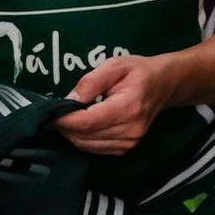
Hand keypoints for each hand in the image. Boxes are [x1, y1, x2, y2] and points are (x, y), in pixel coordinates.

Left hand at [55, 54, 173, 154]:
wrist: (164, 84)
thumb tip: (69, 101)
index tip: (49, 113)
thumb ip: (91, 82)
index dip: (65, 120)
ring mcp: (129, 142)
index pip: (88, 122)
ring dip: (73, 134)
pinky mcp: (126, 148)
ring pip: (87, 145)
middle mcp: (130, 130)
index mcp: (128, 107)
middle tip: (55, 113)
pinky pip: (94, 149)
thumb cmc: (139, 71)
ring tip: (68, 117)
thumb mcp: (114, 65)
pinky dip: (83, 139)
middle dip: (65, 126)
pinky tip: (83, 125)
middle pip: (85, 136)